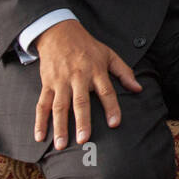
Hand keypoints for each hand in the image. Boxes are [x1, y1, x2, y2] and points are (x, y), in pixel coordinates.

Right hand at [33, 20, 141, 149]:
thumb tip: (139, 89)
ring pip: (59, 106)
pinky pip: (42, 104)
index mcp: (96, 71)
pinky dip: (39, 121)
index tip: (114, 124)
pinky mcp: (47, 84)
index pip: (106, 91)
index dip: (111, 107)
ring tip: (61, 145)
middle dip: (82, 121)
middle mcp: (78, 77)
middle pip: (80, 101)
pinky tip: (39, 136)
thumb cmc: (88, 47)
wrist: (60, 33)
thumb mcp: (109, 55)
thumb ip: (124, 72)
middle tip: (84, 139)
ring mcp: (60, 82)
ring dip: (59, 126)